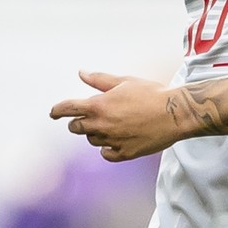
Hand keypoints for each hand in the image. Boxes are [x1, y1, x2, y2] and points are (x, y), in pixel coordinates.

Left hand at [49, 70, 180, 161]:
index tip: (52, 113)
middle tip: (86, 118)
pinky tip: (114, 141)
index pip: (68, 109)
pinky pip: (106, 154)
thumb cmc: (151, 93)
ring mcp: (113, 141)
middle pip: (76, 127)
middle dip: (78, 122)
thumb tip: (81, 73)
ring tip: (110, 125)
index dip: (57, 110)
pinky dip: (106, 148)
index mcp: (99, 105)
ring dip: (94, 134)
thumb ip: (100, 79)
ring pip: (92, 140)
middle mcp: (102, 125)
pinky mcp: (125, 153)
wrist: (175, 114)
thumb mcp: (124, 81)